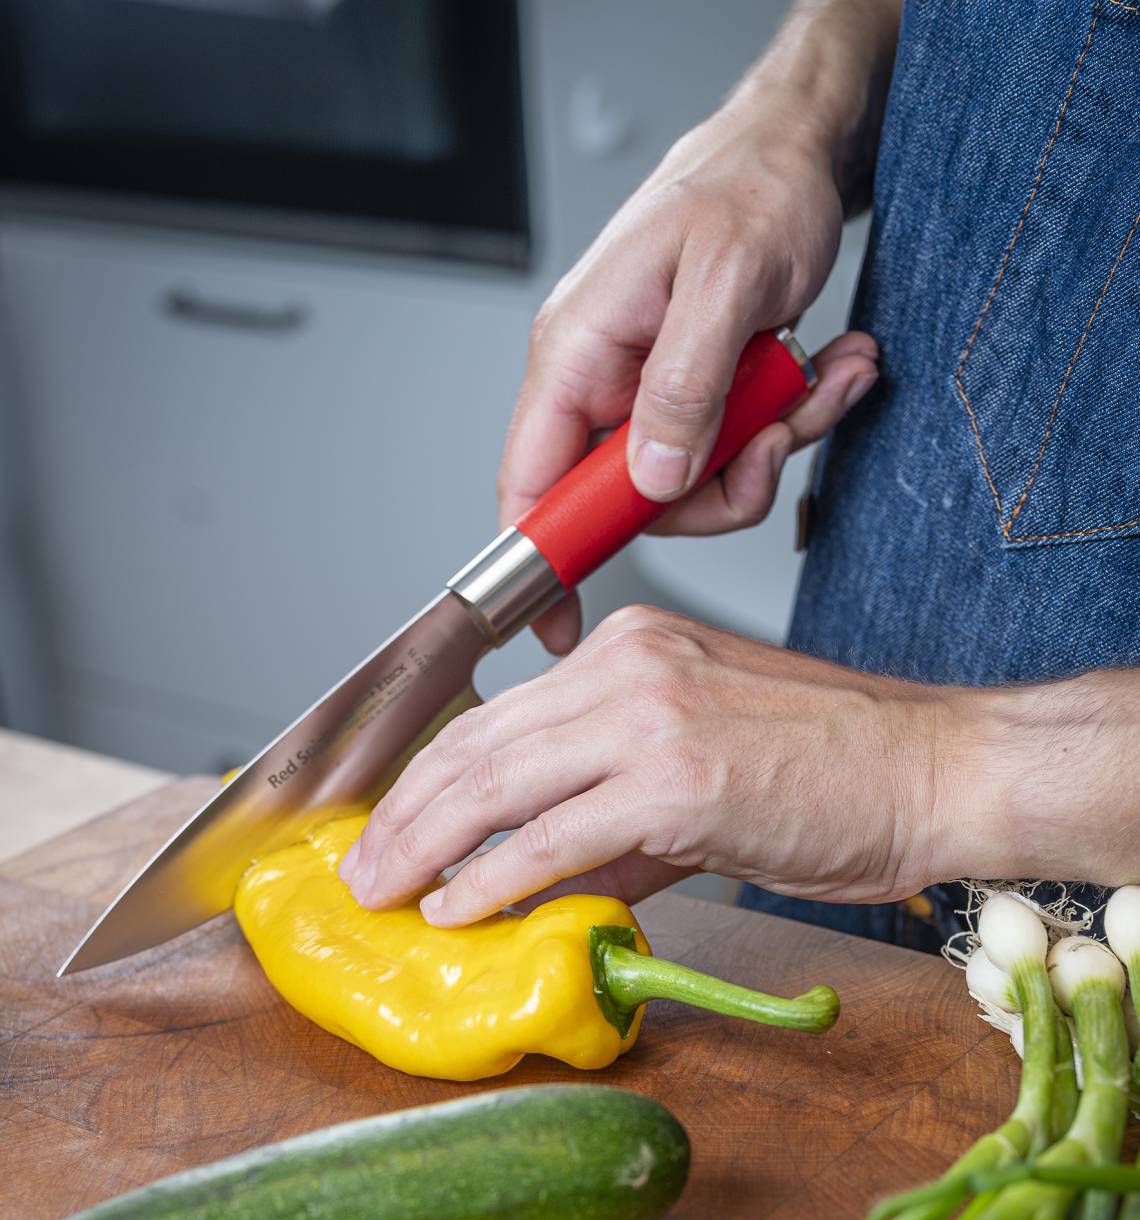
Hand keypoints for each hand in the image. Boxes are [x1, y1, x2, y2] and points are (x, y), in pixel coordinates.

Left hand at [340, 606, 958, 924]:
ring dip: (424, 847)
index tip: (393, 823)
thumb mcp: (708, 766)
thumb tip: (552, 880)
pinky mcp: (674, 783)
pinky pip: (552, 838)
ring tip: (383, 894)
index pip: (497, 715)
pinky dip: (491, 880)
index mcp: (633, 653)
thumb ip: (619, 821)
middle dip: (402, 815)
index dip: (428, 777)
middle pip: (474, 744)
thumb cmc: (843, 768)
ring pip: (494, 784)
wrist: (936, 770)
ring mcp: (648, 720)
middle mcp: (628, 670)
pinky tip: (454, 909)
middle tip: (361, 870)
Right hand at [506, 95, 879, 656]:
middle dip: (721, 484)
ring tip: (816, 378)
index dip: (540, 563)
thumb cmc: (750, 186)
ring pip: (695, 482)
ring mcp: (647, 390)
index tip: (556, 628)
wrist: (798, 150)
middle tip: (773, 437)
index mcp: (576, 352)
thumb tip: (651, 480)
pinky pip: (732, 448)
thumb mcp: (725, 283)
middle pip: (634, 501)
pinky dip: (787, 420)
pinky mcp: (694, 393)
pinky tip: (824, 368)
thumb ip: (684, 387)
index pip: (530, 482)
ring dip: (771, 444)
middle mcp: (602, 379)